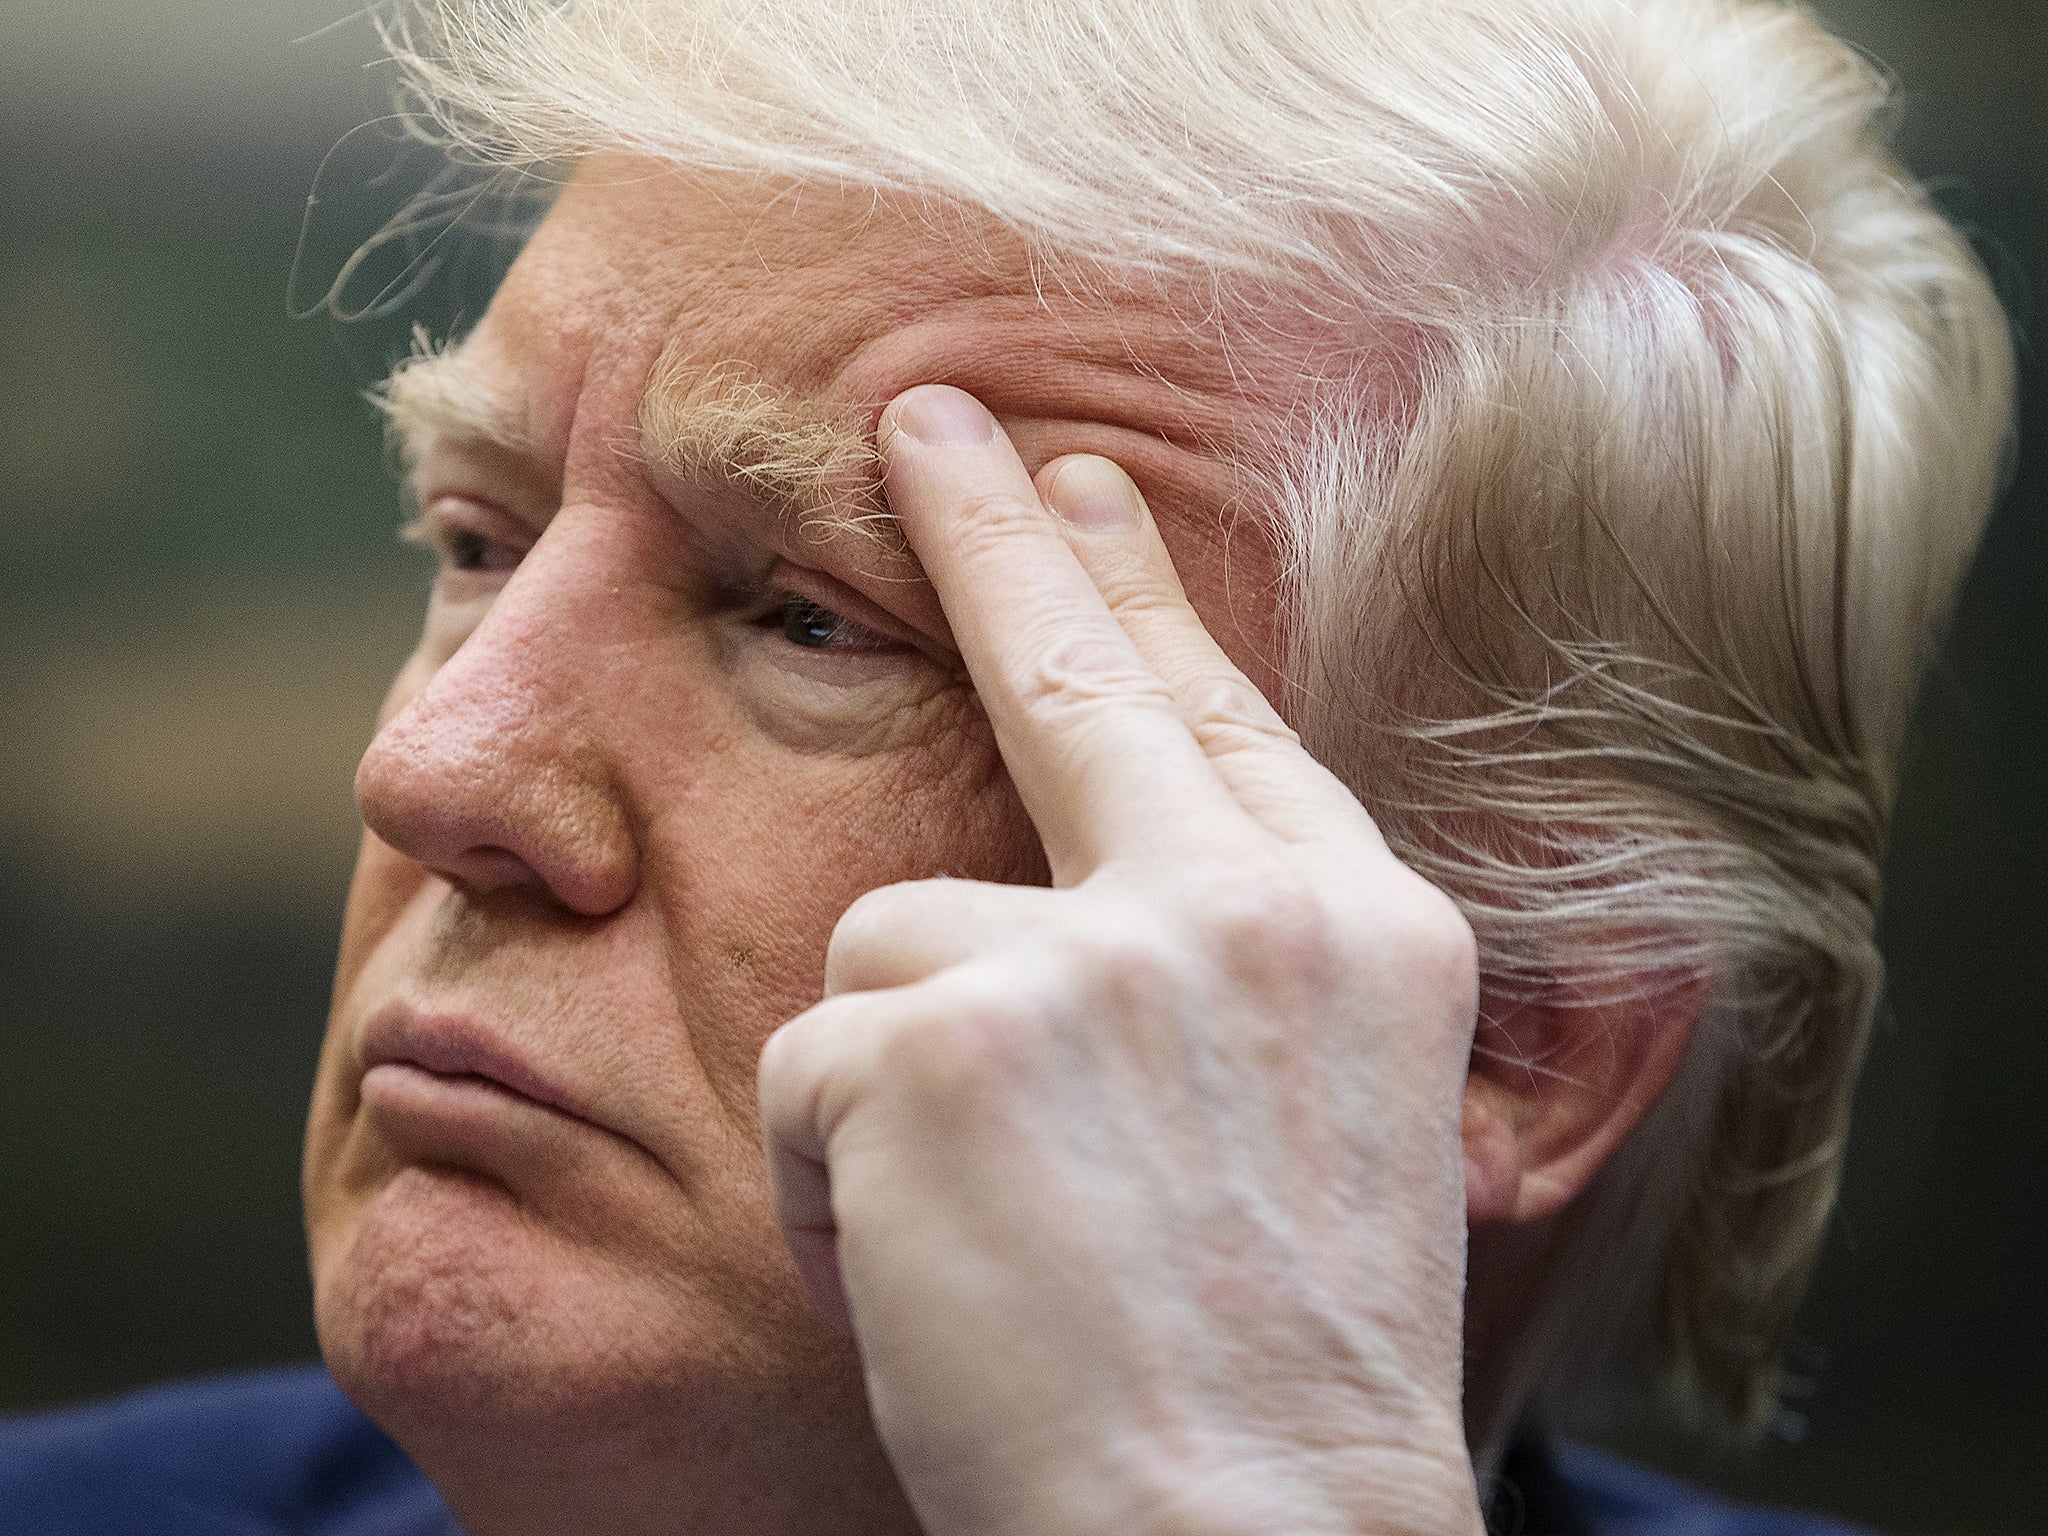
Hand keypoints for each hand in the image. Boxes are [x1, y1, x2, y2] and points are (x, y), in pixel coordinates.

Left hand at [758, 385, 1485, 1535]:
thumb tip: (1094, 868)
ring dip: (898, 1079)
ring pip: (890, 931)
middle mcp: (1245, 911)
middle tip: (928, 419)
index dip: (1142, 598)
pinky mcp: (944, 1041)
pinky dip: (838, 1178)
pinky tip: (937, 1275)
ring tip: (992, 1233)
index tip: (1082, 492)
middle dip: (996, 530)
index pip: (1226, 719)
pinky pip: (816, 1062)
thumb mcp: (1322, 1128)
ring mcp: (1097, 961)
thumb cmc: (1276, 1372)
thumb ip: (1225, 972)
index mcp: (1363, 936)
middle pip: (1080, 674)